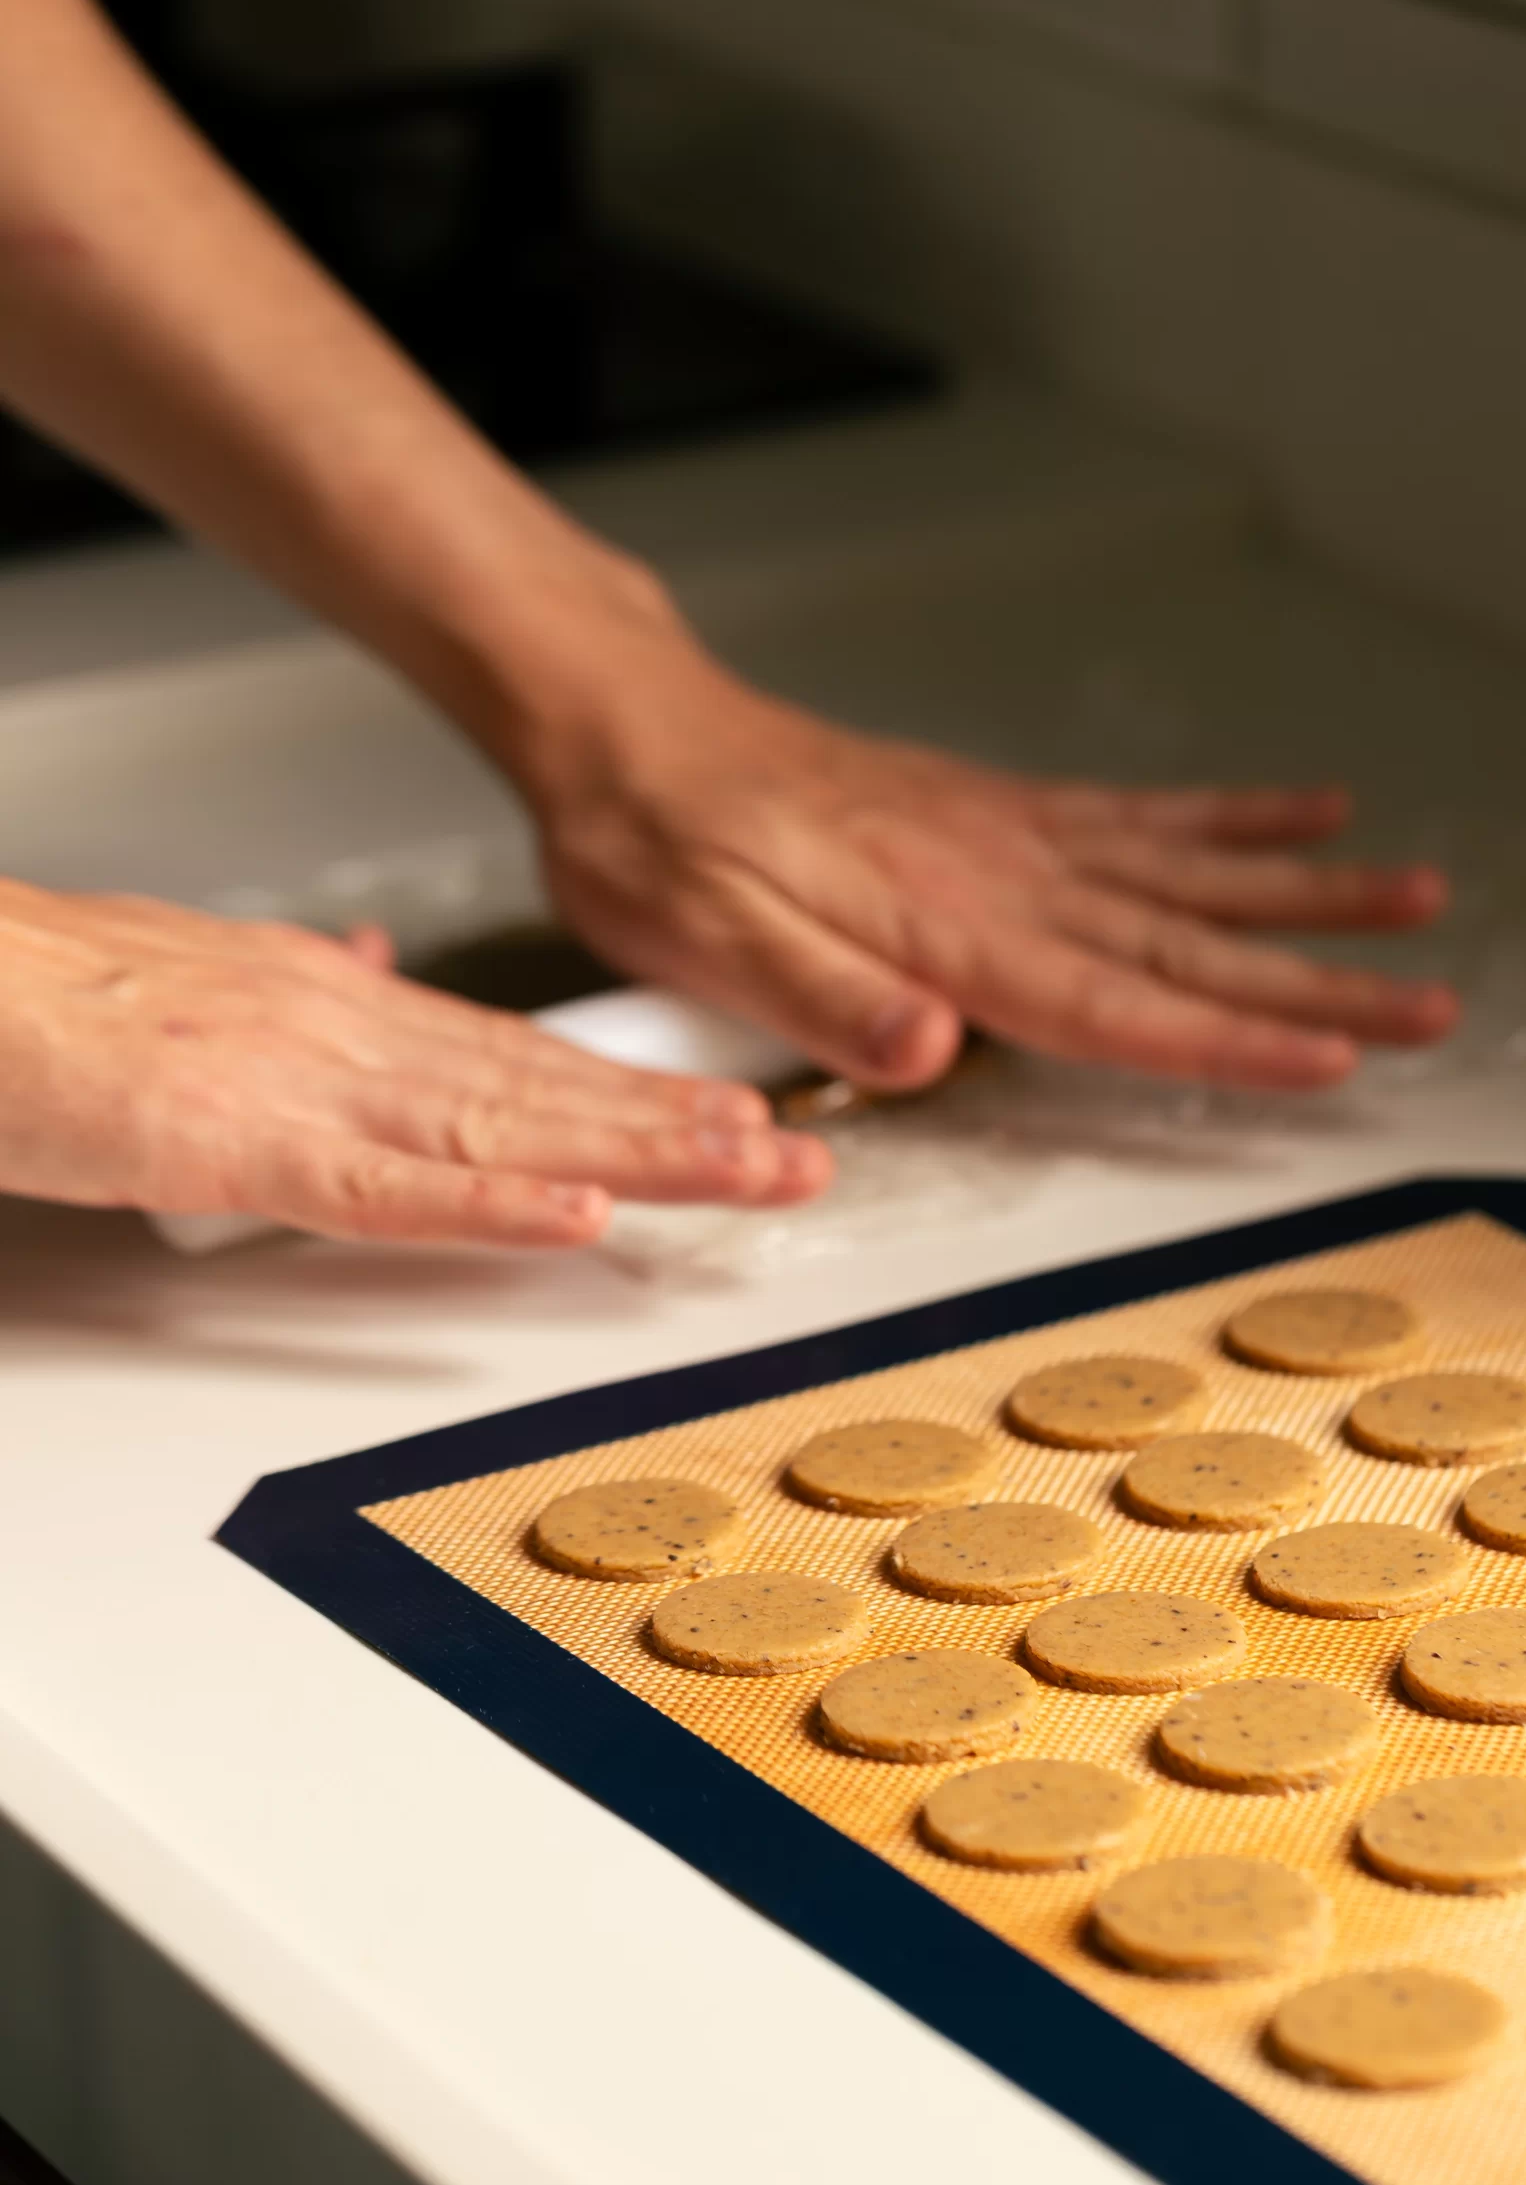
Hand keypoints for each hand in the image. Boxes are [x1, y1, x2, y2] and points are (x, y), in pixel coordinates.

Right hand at [0, 883, 829, 1243]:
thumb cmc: (55, 994)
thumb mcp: (207, 979)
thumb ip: (304, 989)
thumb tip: (370, 966)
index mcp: (341, 1004)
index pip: (518, 1058)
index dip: (633, 1094)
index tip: (729, 1114)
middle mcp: (348, 1031)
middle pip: (542, 1092)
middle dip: (678, 1129)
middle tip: (794, 1159)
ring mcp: (302, 1084)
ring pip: (500, 1130)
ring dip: (631, 1158)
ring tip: (743, 1175)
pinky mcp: (236, 1140)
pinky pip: (381, 1188)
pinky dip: (485, 1206)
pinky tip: (572, 1218)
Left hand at [505, 628, 1459, 1093]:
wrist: (634, 734)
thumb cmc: (660, 844)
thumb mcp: (704, 937)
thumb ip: (821, 995)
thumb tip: (928, 1047)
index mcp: (941, 928)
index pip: (1111, 999)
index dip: (1227, 1036)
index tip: (1334, 1055)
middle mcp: (998, 876)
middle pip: (1186, 938)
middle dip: (1317, 976)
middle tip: (1431, 999)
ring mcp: (1007, 836)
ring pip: (1186, 870)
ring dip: (1305, 891)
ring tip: (1414, 896)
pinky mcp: (995, 810)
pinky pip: (1135, 813)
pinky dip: (1227, 815)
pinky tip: (1296, 811)